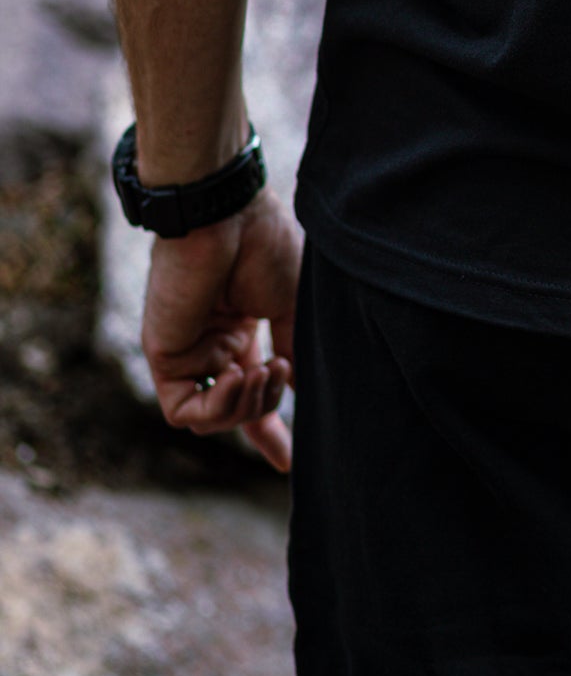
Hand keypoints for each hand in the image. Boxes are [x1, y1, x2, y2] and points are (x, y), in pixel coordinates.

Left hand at [141, 186, 301, 472]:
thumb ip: (294, 349)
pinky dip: (215, 408)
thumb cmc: (263, 246)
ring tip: (262, 371)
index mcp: (245, 327)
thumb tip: (300, 390)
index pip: (254, 387)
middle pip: (234, 408)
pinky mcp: (164, 356)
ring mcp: (189, 351)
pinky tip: (235, 377)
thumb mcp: (294, 303)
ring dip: (245, 405)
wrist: (226, 217)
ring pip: (213, 416)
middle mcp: (215, 342)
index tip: (288, 459)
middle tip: (282, 376)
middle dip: (263, 415)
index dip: (270, 427)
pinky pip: (185, 412)